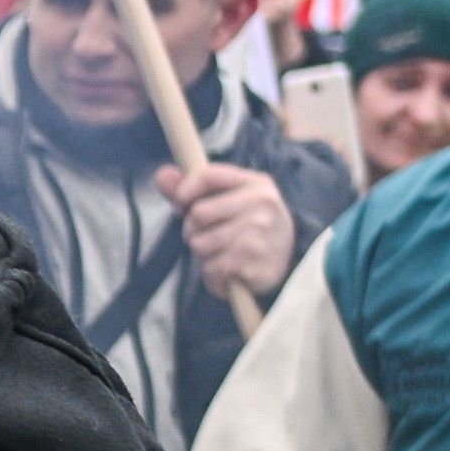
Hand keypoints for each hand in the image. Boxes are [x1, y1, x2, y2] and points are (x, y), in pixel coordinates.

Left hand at [163, 160, 293, 314]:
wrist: (288, 262)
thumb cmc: (250, 227)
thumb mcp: (230, 201)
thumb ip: (194, 189)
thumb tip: (161, 175)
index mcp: (257, 184)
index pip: (208, 175)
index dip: (185, 189)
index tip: (181, 202)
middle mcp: (262, 206)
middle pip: (198, 214)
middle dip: (192, 229)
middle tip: (207, 236)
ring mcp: (259, 236)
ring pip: (200, 244)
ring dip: (202, 255)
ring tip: (222, 254)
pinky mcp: (254, 265)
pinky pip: (211, 269)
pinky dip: (213, 275)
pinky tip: (229, 271)